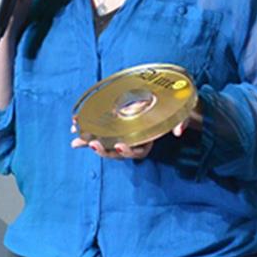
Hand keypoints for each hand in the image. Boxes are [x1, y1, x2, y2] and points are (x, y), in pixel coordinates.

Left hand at [70, 118, 192, 160]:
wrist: (173, 104)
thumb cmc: (175, 111)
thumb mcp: (181, 114)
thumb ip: (181, 122)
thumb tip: (178, 132)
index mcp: (148, 140)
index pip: (138, 151)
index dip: (128, 151)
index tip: (119, 145)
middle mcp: (135, 140)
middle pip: (118, 152)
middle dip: (104, 151)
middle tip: (92, 144)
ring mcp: (124, 134)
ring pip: (106, 145)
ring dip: (90, 143)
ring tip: (76, 141)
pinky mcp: (116, 126)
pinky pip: (100, 133)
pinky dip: (88, 132)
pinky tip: (75, 127)